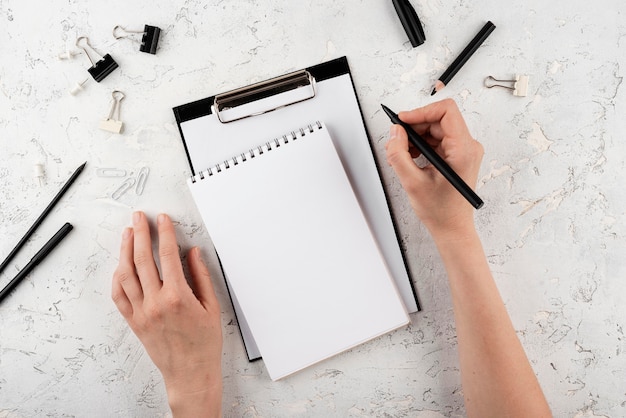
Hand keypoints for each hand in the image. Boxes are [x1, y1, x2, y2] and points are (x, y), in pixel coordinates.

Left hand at [112, 211, 222, 416]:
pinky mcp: (133, 322)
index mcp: (178, 297)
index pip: (168, 255)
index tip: (163, 220)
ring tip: (127, 234)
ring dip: (125, 250)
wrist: (190, 373)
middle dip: (140, 233)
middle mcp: (156, 303)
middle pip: (142, 259)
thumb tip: (192, 253)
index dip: (164, 233)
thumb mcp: (211, 306)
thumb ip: (201, 276)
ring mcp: (141, 312)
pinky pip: (119, 295)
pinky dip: (117, 277)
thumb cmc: (203, 344)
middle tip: (139, 218)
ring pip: (126, 274)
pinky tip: (120, 265)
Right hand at [385, 99, 483, 240]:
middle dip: (414, 128)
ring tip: (402, 154)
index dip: (421, 112)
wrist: (452, 228)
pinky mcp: (457, 156)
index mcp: (463, 150)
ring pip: (436, 129)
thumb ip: (399, 154)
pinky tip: (410, 158)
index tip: (403, 121)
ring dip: (416, 138)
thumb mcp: (412, 182)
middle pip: (438, 120)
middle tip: (397, 141)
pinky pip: (437, 140)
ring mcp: (463, 151)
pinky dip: (421, 145)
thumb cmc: (441, 211)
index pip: (446, 111)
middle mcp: (468, 147)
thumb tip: (394, 132)